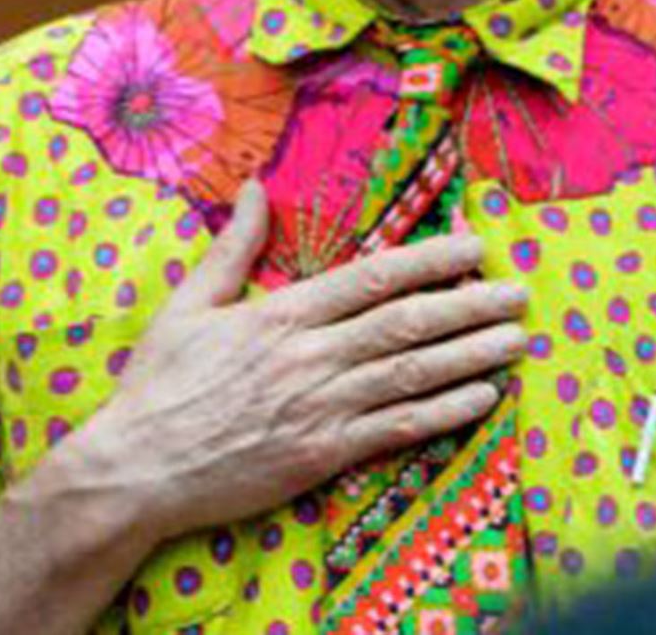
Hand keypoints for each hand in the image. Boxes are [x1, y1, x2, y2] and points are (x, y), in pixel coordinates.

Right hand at [65, 179, 527, 542]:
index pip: (372, 277)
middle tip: (519, 293)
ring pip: (413, 374)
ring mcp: (321, 408)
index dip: (430, 259)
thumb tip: (252, 187)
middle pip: (407, 323)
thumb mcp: (188, 303)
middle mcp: (310, 357)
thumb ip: (232, 247)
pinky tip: (481, 398)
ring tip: (516, 340)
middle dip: (470, 305)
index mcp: (281, 314)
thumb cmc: (159, 384)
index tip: (474, 246)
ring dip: (471, 355)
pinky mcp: (323, 456)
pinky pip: (397, 430)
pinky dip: (444, 413)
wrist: (136, 467)